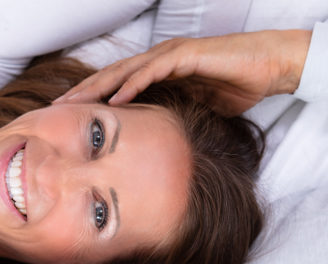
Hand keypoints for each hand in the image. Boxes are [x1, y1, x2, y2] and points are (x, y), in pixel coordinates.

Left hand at [57, 30, 311, 115]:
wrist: (270, 67)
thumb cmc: (239, 85)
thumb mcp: (199, 107)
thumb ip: (176, 116)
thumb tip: (161, 143)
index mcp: (159, 72)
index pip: (118, 84)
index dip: (92, 99)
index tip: (70, 118)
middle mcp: (160, 60)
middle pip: (112, 76)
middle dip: (83, 92)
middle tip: (57, 109)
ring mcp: (171, 56)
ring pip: (125, 71)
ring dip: (98, 87)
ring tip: (75, 103)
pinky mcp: (186, 56)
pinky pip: (153, 71)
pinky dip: (133, 84)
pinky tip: (115, 98)